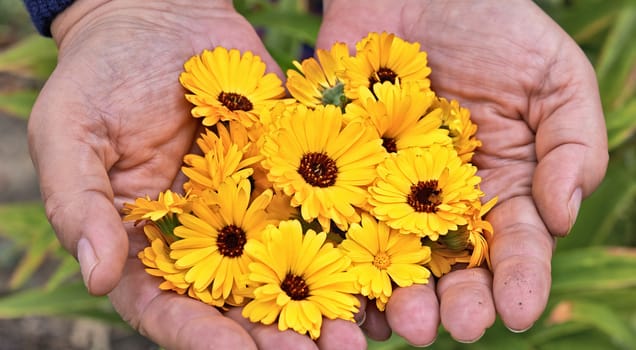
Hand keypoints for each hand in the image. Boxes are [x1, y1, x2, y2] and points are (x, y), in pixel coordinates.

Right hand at [27, 1, 365, 348]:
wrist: (163, 22)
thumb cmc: (101, 75)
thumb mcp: (69, 131)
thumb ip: (76, 202)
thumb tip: (96, 276)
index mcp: (145, 244)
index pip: (168, 308)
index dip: (201, 337)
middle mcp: (204, 240)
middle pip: (240, 305)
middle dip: (278, 336)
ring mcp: (251, 210)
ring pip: (288, 270)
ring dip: (324, 306)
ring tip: (358, 332)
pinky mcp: (289, 177)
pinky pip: (319, 214)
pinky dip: (347, 245)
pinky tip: (378, 271)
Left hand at [317, 0, 607, 343]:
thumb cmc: (493, 29)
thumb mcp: (553, 78)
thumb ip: (572, 145)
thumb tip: (561, 216)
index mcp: (500, 189)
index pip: (514, 248)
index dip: (519, 282)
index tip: (516, 312)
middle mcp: (442, 204)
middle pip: (451, 268)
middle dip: (455, 303)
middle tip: (451, 326)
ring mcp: (387, 193)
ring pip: (394, 260)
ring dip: (398, 299)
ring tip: (403, 322)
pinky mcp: (339, 174)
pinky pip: (337, 224)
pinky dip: (337, 260)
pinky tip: (343, 295)